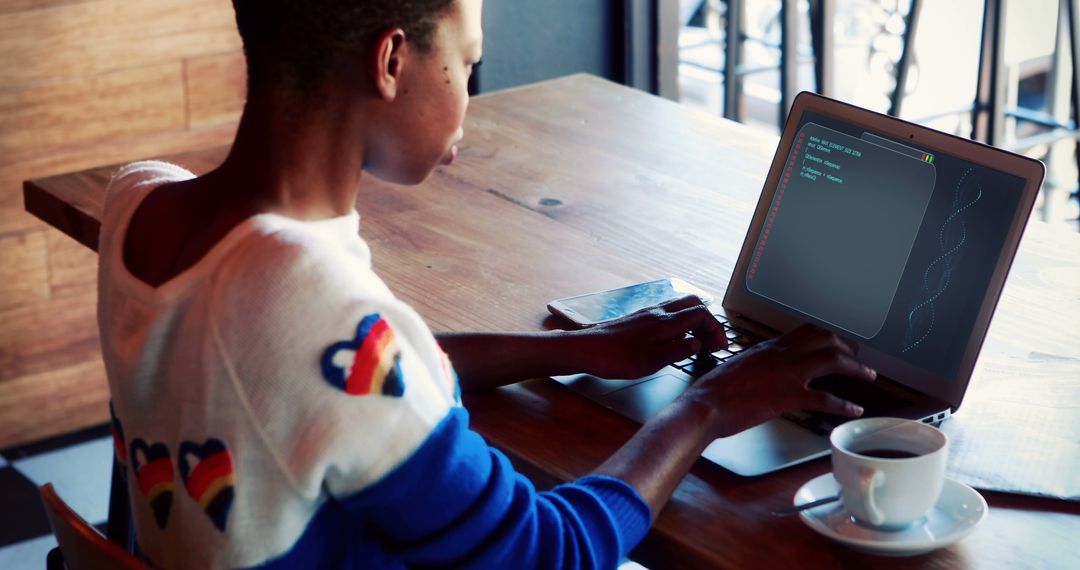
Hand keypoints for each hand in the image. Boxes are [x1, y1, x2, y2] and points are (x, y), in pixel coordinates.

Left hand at [571, 295, 726, 378]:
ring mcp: (647, 313)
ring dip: (694, 319)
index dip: (715, 328)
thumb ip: (677, 351)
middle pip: (693, 303)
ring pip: (680, 306)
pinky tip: (675, 338)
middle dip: (708, 320)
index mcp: (664, 323)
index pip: (701, 314)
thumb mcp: (650, 363)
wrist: (584, 349)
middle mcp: (657, 312)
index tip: (719, 345)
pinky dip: (680, 321)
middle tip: (712, 341)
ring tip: (697, 340)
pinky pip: (667, 312)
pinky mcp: (638, 318)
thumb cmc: (613, 358)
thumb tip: (697, 344)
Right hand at [682, 324, 876, 437]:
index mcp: (768, 348)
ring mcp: (786, 374)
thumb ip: (757, 365)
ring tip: (868, 375)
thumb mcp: (737, 367)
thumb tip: (765, 371)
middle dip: (847, 347)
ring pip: (832, 360)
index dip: (828, 335)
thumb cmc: (714, 392)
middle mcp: (780, 355)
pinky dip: (843, 404)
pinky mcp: (787, 396)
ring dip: (856, 368)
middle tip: (858, 358)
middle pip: (825, 339)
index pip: (805, 331)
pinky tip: (854, 409)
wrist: (705, 405)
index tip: (838, 343)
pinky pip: (824, 398)